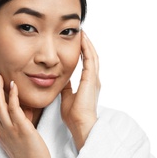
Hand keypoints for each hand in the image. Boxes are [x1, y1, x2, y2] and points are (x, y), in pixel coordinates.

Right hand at [0, 70, 50, 157]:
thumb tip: (23, 109)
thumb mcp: (20, 135)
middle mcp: (2, 128)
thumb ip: (19, 121)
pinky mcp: (21, 129)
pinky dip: (12, 96)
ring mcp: (10, 129)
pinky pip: (14, 109)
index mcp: (1, 130)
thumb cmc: (30, 153)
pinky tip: (13, 85)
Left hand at [60, 31, 100, 150]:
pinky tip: (82, 40)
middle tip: (82, 33)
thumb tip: (62, 80)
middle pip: (92, 57)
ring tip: (82, 33)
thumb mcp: (67, 97)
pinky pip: (90, 60)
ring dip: (88, 44)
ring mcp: (94, 79)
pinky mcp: (91, 79)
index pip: (88, 63)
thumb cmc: (74, 115)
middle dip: (87, 44)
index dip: (84, 52)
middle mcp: (94, 79)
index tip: (78, 42)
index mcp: (89, 83)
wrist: (81, 124)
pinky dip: (87, 49)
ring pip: (93, 56)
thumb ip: (67, 87)